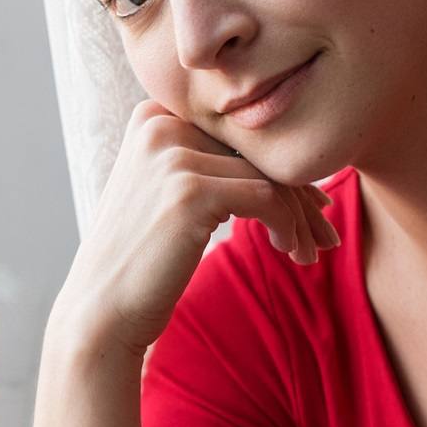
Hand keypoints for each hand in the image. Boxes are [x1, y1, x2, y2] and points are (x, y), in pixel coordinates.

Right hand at [54, 99, 340, 359]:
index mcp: (152, 116)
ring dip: (300, 217)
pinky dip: (289, 227)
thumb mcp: (164, 193)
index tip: (311, 203)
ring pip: (268, 176)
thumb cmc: (141, 258)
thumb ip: (204, 162)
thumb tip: (281, 157)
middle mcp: (158, 125)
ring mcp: (172, 156)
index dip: (277, 168)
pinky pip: (268, 199)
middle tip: (324, 231)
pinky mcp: (191, 191)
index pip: (236, 135)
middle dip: (298, 194)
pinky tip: (292, 252)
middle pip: (254, 151)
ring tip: (312, 251)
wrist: (101, 310)